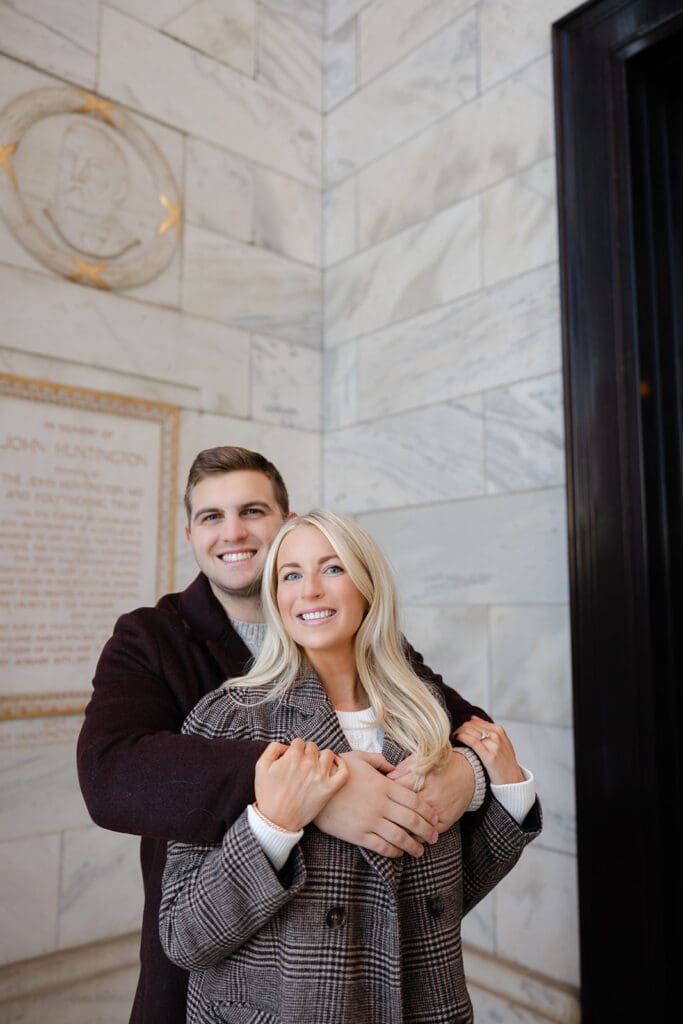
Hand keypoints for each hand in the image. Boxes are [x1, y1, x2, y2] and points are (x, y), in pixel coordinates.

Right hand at [254, 739, 347, 831]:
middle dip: (306, 753)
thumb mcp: (261, 766)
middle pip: (312, 747)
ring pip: (328, 754)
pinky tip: (335, 766)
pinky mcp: (329, 789)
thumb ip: (273, 748)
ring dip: (321, 757)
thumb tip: (287, 745)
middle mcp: (309, 763)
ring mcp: (321, 776)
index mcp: (293, 756)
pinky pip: (344, 771)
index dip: (294, 750)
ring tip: (315, 766)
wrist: (276, 821)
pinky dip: (342, 765)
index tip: (292, 759)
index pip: (299, 742)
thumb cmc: (267, 794)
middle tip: (301, 766)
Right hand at [313, 750, 438, 857]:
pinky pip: (382, 847)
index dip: (428, 811)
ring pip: (400, 837)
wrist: (312, 788)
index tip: (435, 818)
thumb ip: (379, 761)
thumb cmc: (336, 771)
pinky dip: (394, 852)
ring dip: (414, 846)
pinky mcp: (358, 835)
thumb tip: (394, 767)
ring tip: (420, 851)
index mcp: (384, 786)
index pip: (414, 800)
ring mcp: (370, 821)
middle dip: (427, 831)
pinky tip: (399, 853)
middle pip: (412, 821)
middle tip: (434, 837)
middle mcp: (381, 805)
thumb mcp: (358, 758)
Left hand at [387, 750, 474, 830]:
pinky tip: (407, 836)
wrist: (470, 775)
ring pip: (415, 824)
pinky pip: (428, 833)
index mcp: (423, 778)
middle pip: (404, 809)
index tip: (377, 797)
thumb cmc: (443, 765)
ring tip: (389, 828)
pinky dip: (417, 836)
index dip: (384, 793)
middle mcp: (431, 795)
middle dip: (389, 813)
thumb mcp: (424, 759)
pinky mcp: (446, 820)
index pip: (397, 789)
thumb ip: (405, 767)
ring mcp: (439, 809)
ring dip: (401, 828)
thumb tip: (388, 777)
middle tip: (379, 816)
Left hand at [453, 716, 524, 784]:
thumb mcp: (500, 742)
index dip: (463, 726)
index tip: (458, 732)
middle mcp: (497, 735)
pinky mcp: (490, 755)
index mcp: (499, 730)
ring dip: (458, 733)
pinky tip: (457, 739)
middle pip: (470, 726)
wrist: (512, 779)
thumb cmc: (504, 762)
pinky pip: (472, 741)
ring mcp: (494, 744)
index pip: (475, 722)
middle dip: (460, 729)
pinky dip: (462, 737)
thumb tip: (472, 718)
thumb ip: (487, 729)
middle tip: (454, 736)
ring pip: (470, 731)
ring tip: (454, 738)